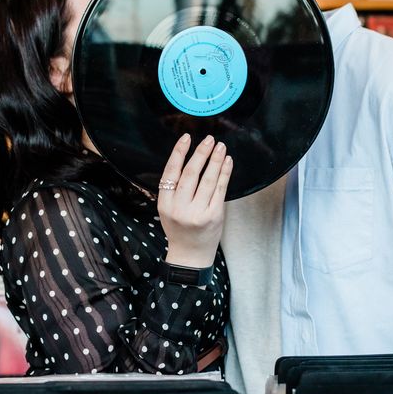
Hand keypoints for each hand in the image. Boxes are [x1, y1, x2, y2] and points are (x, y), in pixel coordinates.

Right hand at [158, 133, 232, 268]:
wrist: (190, 256)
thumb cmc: (179, 229)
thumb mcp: (168, 210)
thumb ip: (175, 188)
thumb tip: (190, 158)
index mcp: (165, 204)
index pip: (171, 172)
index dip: (179, 152)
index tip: (186, 138)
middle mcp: (180, 208)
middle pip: (191, 174)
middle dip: (201, 153)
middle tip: (209, 139)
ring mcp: (198, 212)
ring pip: (208, 180)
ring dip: (215, 160)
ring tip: (220, 147)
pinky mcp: (214, 216)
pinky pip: (221, 190)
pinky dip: (225, 174)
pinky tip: (227, 162)